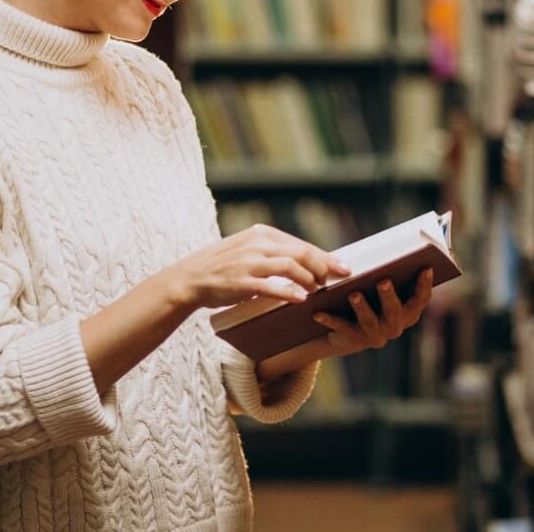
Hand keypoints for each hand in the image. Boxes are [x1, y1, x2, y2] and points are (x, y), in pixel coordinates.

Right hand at [167, 224, 350, 309]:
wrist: (190, 278)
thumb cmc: (222, 265)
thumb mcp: (247, 248)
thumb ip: (272, 251)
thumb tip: (305, 259)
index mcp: (261, 234)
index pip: (301, 244)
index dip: (326, 256)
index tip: (343, 267)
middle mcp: (257, 245)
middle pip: (301, 253)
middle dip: (323, 267)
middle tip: (334, 281)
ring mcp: (249, 263)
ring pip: (290, 267)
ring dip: (309, 279)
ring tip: (318, 290)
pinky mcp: (241, 282)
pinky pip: (271, 287)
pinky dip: (289, 292)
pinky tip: (301, 299)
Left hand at [311, 268, 433, 356]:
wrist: (346, 333)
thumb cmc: (368, 300)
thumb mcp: (379, 289)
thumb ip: (387, 275)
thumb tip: (386, 249)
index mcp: (407, 313)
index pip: (420, 300)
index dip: (424, 285)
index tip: (426, 268)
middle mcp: (394, 326)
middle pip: (394, 310)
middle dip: (389, 295)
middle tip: (383, 280)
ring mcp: (375, 335)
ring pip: (369, 320)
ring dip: (361, 306)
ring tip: (354, 294)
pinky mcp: (354, 340)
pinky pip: (341, 327)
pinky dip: (329, 319)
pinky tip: (317, 311)